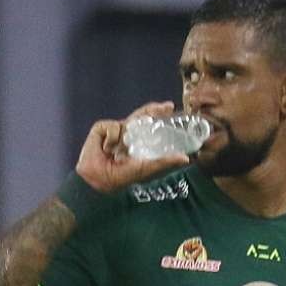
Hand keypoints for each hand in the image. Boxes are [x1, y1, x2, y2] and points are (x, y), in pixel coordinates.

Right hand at [76, 101, 193, 193]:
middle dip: (153, 110)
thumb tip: (186, 158)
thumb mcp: (147, 167)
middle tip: (167, 107)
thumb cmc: (122, 176)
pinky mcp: (101, 128)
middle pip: (141, 116)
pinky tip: (106, 150)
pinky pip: (112, 127)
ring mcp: (114, 130)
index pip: (149, 124)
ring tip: (117, 153)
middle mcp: (127, 133)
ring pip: (126, 122)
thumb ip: (165, 161)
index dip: (158, 114)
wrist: (99, 177)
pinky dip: (111, 139)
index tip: (170, 107)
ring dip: (125, 137)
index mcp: (138, 140)